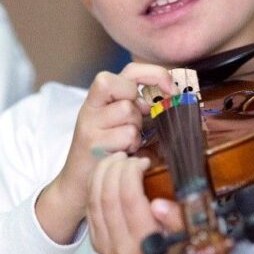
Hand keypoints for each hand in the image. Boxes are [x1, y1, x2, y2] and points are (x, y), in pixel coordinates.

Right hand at [35, 63, 172, 243]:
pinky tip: (123, 155)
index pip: (130, 70)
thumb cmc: (109, 151)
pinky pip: (125, 136)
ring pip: (128, 113)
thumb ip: (139, 107)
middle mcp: (92, 105)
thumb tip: (173, 97)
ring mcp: (89, 122)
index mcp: (101, 96)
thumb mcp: (122, 123)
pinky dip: (131, 147)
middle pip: (128, 90)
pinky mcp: (90, 142)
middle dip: (139, 110)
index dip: (154, 74)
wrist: (79, 183)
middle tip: (134, 127)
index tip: (170, 90)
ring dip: (135, 131)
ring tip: (126, 144)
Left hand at [86, 151, 183, 253]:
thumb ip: (177, 217)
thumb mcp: (186, 228)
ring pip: (95, 199)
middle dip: (116, 169)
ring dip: (103, 173)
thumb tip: (158, 206)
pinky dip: (95, 183)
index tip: (142, 161)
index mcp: (145, 245)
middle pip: (109, 198)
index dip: (132, 173)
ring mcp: (105, 246)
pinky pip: (90, 205)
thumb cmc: (175, 237)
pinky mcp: (95, 240)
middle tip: (128, 157)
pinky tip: (106, 171)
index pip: (130, 200)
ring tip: (117, 159)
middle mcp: (121, 249)